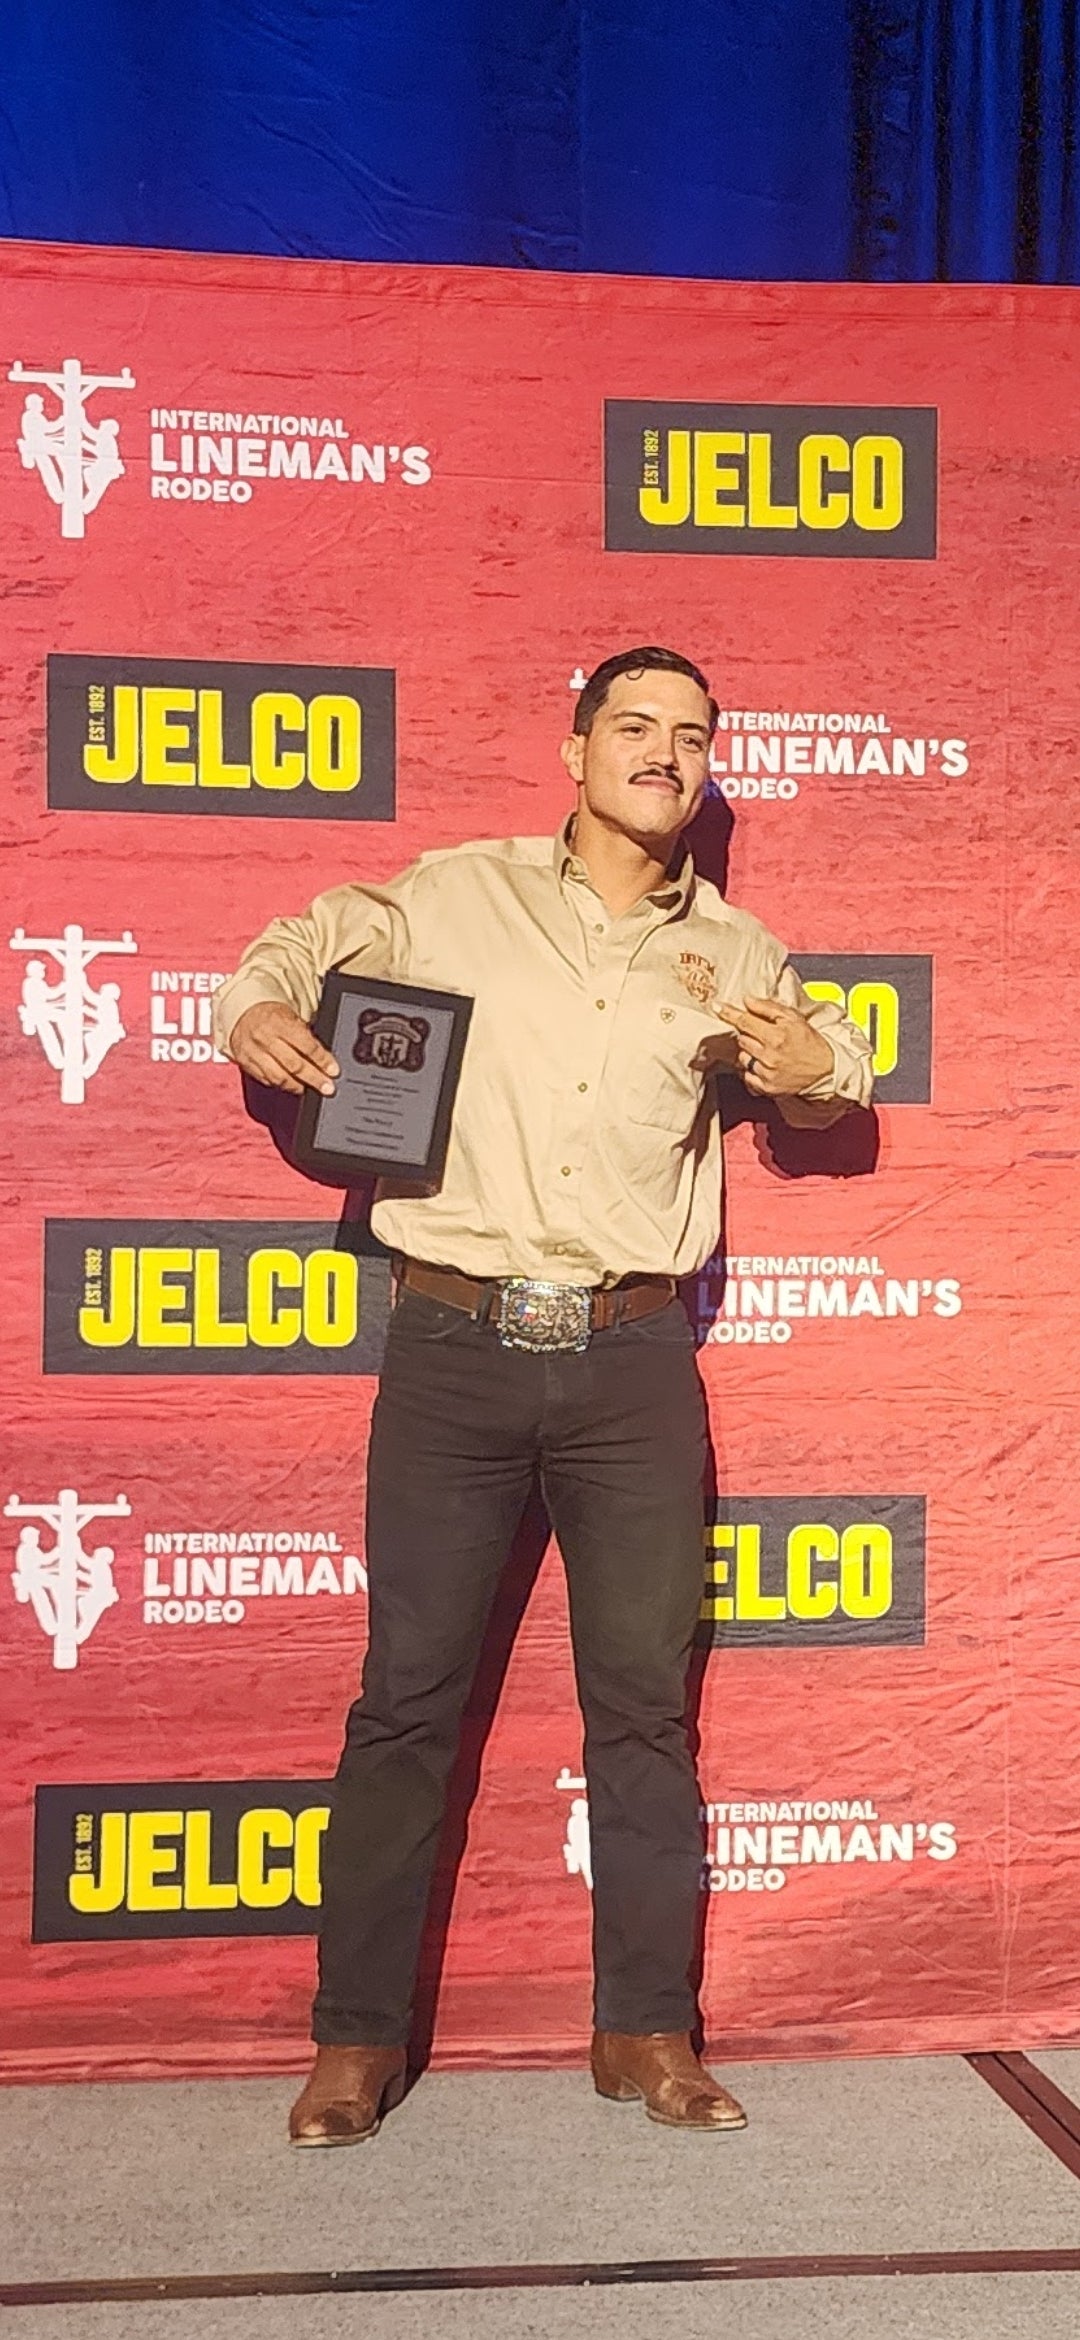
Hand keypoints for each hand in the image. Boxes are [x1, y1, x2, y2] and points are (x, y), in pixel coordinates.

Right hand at [229, 1001, 338, 1096]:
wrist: (242, 1013)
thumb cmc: (272, 1016)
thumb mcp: (292, 1016)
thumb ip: (306, 1036)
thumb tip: (325, 1058)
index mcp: (281, 1023)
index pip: (306, 1045)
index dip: (322, 1060)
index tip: (334, 1070)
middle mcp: (266, 1038)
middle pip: (294, 1065)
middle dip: (314, 1078)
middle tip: (328, 1088)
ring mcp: (254, 1053)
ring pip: (279, 1076)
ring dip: (297, 1086)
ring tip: (309, 1089)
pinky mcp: (246, 1064)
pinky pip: (265, 1079)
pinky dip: (280, 1085)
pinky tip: (291, 1086)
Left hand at [718, 995, 833, 1098]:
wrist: (826, 1071)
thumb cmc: (811, 1043)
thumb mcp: (794, 1018)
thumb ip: (769, 1008)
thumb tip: (748, 1001)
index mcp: (777, 1036)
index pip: (744, 1021)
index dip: (729, 1013)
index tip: (718, 1007)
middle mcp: (770, 1055)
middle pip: (741, 1039)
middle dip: (749, 1035)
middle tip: (764, 1035)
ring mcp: (767, 1073)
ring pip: (742, 1057)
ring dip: (750, 1053)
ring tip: (767, 1052)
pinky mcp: (766, 1087)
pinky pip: (746, 1075)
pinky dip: (752, 1069)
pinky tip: (766, 1065)